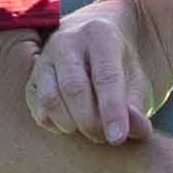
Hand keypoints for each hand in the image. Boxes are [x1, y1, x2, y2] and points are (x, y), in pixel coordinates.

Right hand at [28, 0, 157, 144]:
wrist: (91, 44)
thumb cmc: (118, 65)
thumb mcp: (135, 78)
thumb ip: (137, 105)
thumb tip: (141, 132)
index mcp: (100, 34)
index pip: (105, 77)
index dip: (112, 111)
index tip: (118, 138)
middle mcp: (67, 41)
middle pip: (74, 89)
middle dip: (90, 122)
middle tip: (104, 138)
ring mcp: (45, 58)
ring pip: (51, 99)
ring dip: (70, 125)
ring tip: (89, 132)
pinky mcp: (32, 78)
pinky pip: (37, 107)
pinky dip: (53, 124)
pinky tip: (71, 125)